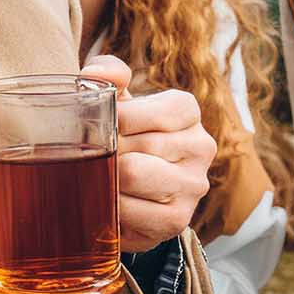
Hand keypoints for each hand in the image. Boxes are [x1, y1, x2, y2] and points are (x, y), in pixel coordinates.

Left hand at [79, 55, 214, 252]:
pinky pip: (135, 211)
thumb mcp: (118, 101)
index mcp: (187, 110)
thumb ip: (107, 77)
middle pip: (141, 144)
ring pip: (136, 175)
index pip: (156, 110)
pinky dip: (114, 207)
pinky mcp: (178, 219)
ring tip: (102, 176)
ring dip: (109, 177)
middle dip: (109, 150)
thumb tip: (94, 74)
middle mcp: (200, 146)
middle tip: (93, 154)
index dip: (120, 119)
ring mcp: (194, 185)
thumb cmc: (125, 135)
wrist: (135, 187)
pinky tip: (111, 201)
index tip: (101, 125)